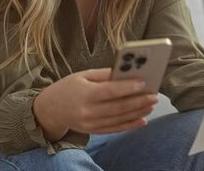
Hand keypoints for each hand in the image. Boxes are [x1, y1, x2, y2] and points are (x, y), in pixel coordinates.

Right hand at [32, 68, 157, 141]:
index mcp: (85, 94)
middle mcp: (88, 111)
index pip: (110, 91)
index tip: (144, 83)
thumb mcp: (82, 75)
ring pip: (119, 119)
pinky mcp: (93, 131)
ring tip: (151, 104)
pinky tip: (142, 119)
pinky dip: (130, 125)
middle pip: (118, 107)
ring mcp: (90, 124)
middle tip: (154, 95)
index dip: (128, 87)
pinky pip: (115, 129)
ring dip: (138, 112)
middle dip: (139, 101)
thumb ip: (104, 74)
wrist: (49, 110)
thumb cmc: (68, 87)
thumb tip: (126, 72)